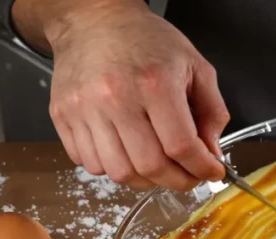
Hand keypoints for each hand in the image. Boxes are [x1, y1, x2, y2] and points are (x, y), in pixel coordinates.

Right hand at [45, 1, 227, 189]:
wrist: (93, 20)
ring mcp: (84, 109)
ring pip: (118, 173)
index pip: (181, 146)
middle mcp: (116, 98)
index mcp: (154, 83)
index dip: (201, 168)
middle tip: (187, 176)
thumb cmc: (146, 40)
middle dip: (176, 180)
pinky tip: (127, 152)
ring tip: (157, 166)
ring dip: (144, 179)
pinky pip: (89, 163)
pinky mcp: (63, 116)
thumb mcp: (195, 66)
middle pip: (150, 167)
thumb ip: (212, 112)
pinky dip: (113, 168)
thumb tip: (211, 154)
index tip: (210, 171)